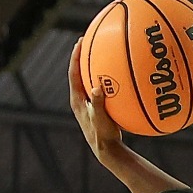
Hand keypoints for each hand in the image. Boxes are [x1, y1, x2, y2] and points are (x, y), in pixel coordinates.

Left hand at [68, 38, 126, 164]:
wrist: (106, 151)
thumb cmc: (103, 136)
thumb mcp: (101, 119)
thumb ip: (98, 103)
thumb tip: (98, 87)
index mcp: (77, 100)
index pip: (73, 73)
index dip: (75, 57)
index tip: (79, 42)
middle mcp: (80, 99)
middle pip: (79, 72)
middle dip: (83, 56)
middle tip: (88, 41)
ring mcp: (88, 104)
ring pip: (88, 80)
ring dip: (93, 66)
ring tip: (101, 53)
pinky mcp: (97, 108)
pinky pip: (101, 89)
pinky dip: (106, 80)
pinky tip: (119, 76)